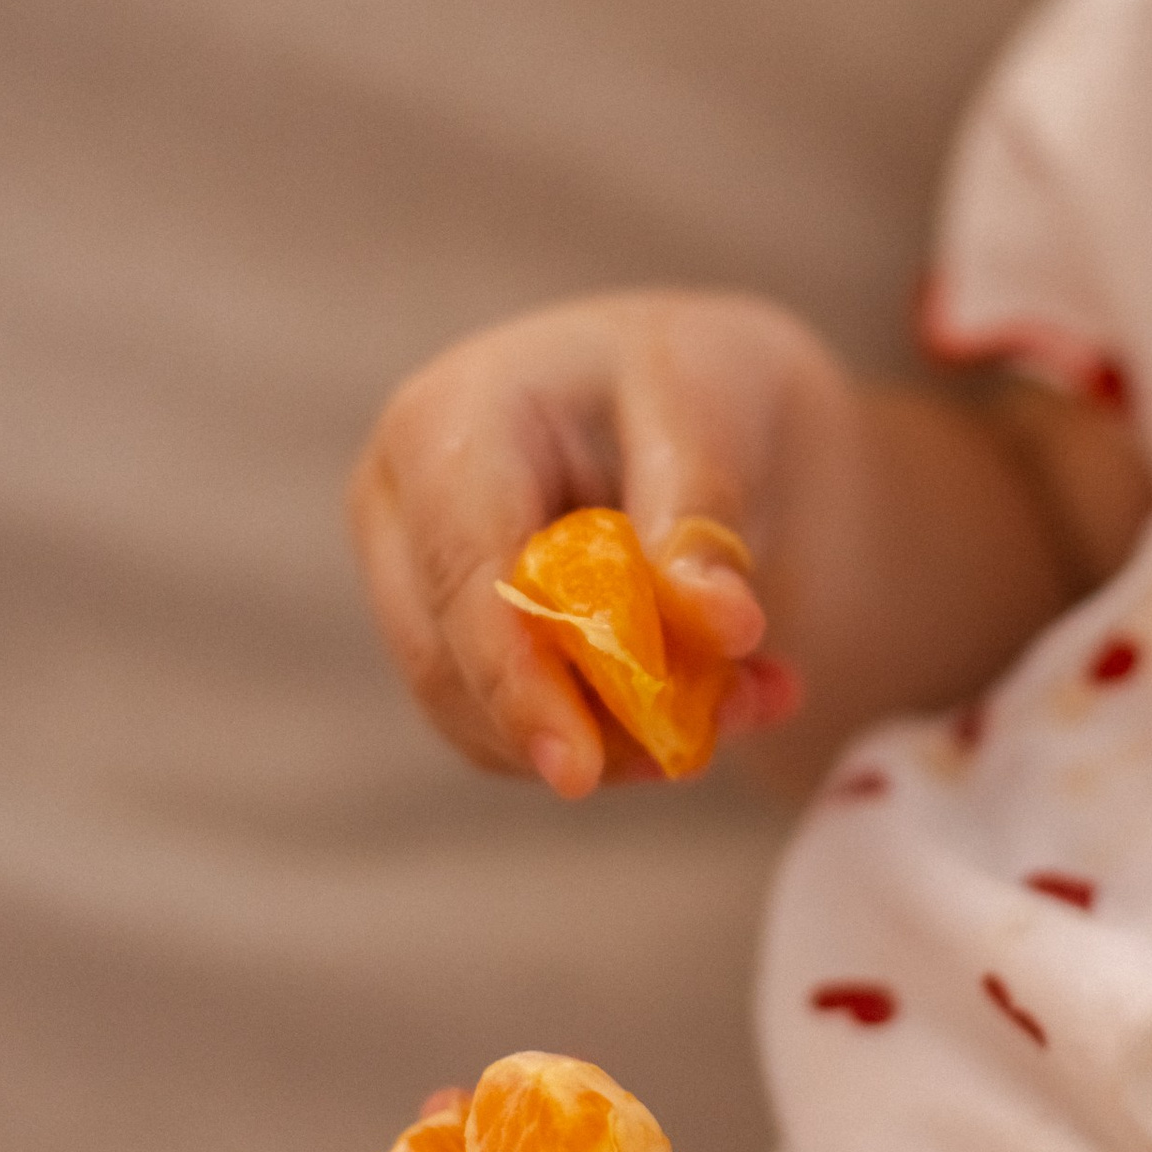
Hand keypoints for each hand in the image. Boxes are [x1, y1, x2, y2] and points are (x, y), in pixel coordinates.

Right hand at [348, 289, 845, 794]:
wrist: (690, 403)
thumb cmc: (690, 380)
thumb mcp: (714, 415)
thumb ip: (705, 518)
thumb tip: (721, 623)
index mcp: (444, 421)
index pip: (463, 573)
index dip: (515, 679)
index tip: (579, 772)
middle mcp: (399, 508)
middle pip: (454, 663)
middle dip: (590, 720)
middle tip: (729, 725)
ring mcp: (413, 583)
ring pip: (480, 718)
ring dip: (618, 738)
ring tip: (752, 698)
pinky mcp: (451, 645)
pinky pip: (515, 731)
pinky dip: (617, 739)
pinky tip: (720, 701)